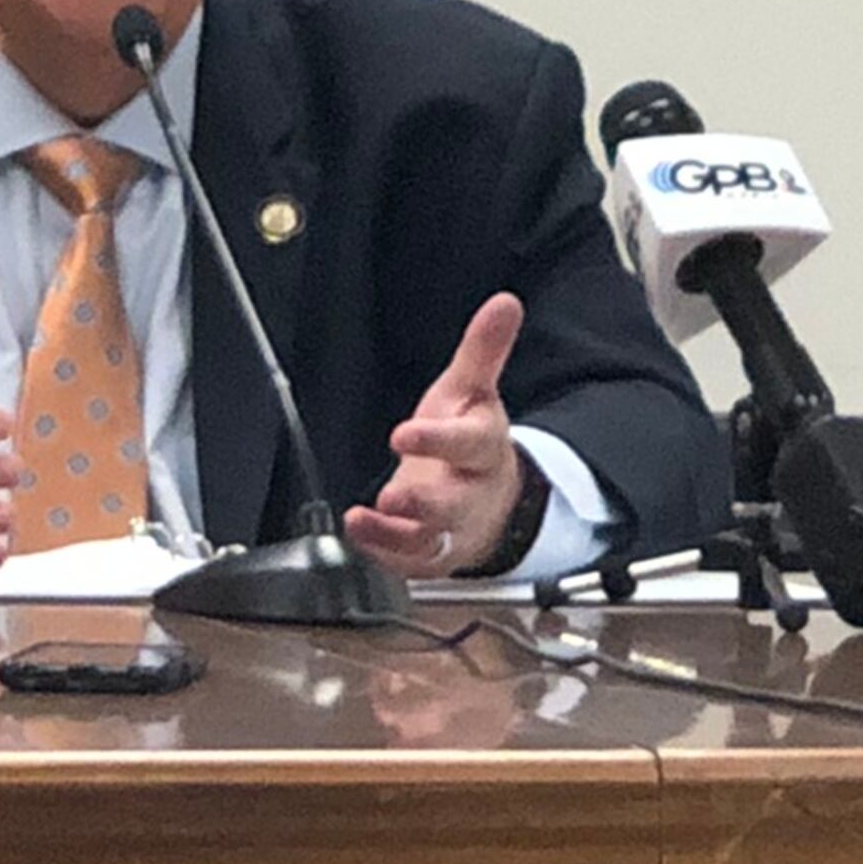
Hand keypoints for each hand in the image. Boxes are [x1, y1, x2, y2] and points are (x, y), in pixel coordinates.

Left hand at [345, 291, 526, 575]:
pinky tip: (358, 532)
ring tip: (366, 518)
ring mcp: (453, 529)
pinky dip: (384, 552)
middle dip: (424, 503)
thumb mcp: (473, 392)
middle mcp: (472, 494)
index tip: (402, 433)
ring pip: (432, 537)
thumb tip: (504, 302)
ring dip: (398, 534)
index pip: (469, 445)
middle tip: (393, 496)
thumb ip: (483, 350)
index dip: (438, 440)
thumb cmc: (471, 440)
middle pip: (455, 503)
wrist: (493, 503)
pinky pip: (410, 562)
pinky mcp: (432, 555)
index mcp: (484, 449)